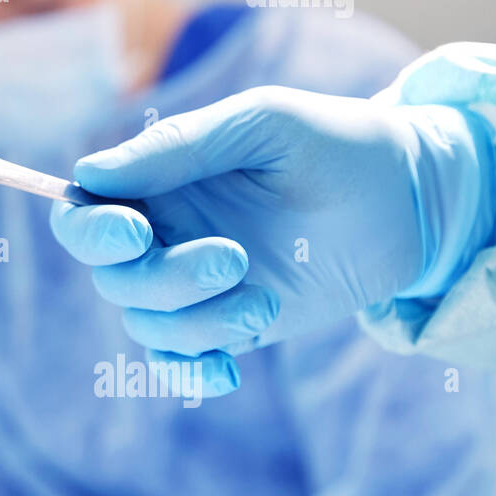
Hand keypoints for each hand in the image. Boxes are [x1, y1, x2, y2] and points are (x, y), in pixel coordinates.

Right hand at [49, 85, 495, 394]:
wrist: (411, 202)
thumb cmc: (334, 144)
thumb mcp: (261, 124)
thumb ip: (177, 146)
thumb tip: (91, 173)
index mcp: (157, 182)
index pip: (84, 214)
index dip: (92, 231)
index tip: (137, 232)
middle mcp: (165, 234)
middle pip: (113, 277)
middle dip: (163, 278)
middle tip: (233, 259)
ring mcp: (195, 284)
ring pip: (146, 322)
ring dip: (197, 321)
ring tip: (265, 300)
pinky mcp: (229, 324)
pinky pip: (180, 359)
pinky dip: (194, 370)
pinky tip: (231, 371)